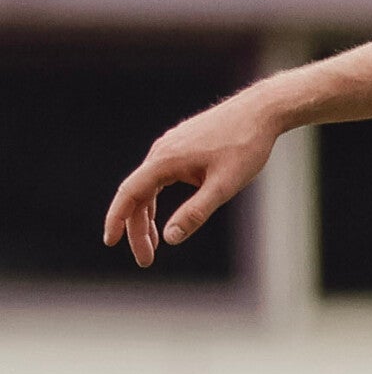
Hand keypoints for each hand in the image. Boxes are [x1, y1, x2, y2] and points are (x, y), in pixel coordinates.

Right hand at [104, 87, 280, 267]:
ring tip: (153, 246)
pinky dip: (156, 201)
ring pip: (148, 187)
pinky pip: (159, 178)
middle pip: (138, 194)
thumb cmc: (245, 148)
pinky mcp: (180, 147)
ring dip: (147, 217)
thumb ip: (196, 213)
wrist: (260, 112)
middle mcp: (161, 151)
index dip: (117, 219)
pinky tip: (163, 218)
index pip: (130, 193)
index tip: (110, 242)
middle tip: (146, 261)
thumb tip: (170, 239)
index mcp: (165, 160)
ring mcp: (170, 147)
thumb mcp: (223, 186)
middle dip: (137, 229)